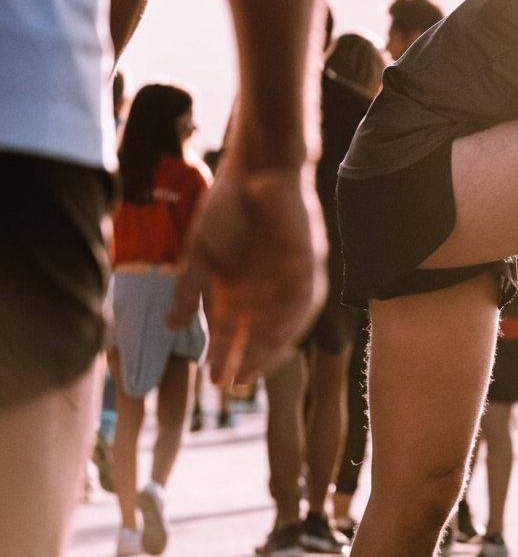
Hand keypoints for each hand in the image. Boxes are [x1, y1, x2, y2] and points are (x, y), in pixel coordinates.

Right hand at [167, 163, 326, 387]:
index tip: (214, 381)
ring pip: (283, 325)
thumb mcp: (202, 253)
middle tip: (232, 386)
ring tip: (250, 370)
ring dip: (267, 349)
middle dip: (246, 360)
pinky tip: (273, 339)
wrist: (257, 170)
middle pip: (260, 335)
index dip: (226, 356)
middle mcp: (268, 290)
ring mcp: (291, 279)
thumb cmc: (228, 208)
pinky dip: (287, 320)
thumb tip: (169, 325)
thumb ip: (189, 289)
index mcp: (242, 288)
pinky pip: (302, 302)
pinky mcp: (308, 266)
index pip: (237, 332)